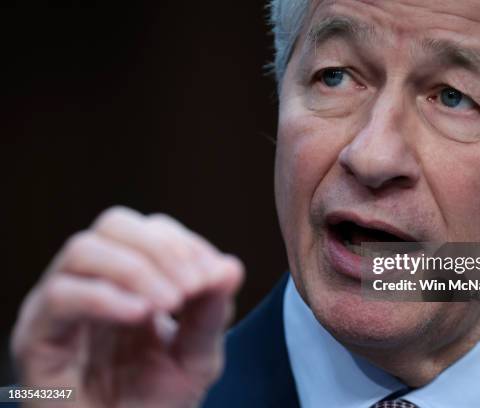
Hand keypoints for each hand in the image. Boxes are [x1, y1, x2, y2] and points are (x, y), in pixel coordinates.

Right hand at [10, 207, 243, 407]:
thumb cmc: (153, 404)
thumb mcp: (195, 357)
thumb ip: (212, 313)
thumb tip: (232, 266)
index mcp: (131, 279)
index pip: (154, 230)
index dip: (186, 245)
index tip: (214, 278)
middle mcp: (93, 282)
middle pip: (116, 224)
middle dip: (162, 248)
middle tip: (192, 287)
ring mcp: (62, 305)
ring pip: (84, 249)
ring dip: (136, 268)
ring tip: (171, 302)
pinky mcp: (37, 337)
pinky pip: (61, 296)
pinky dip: (105, 296)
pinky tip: (140, 314)